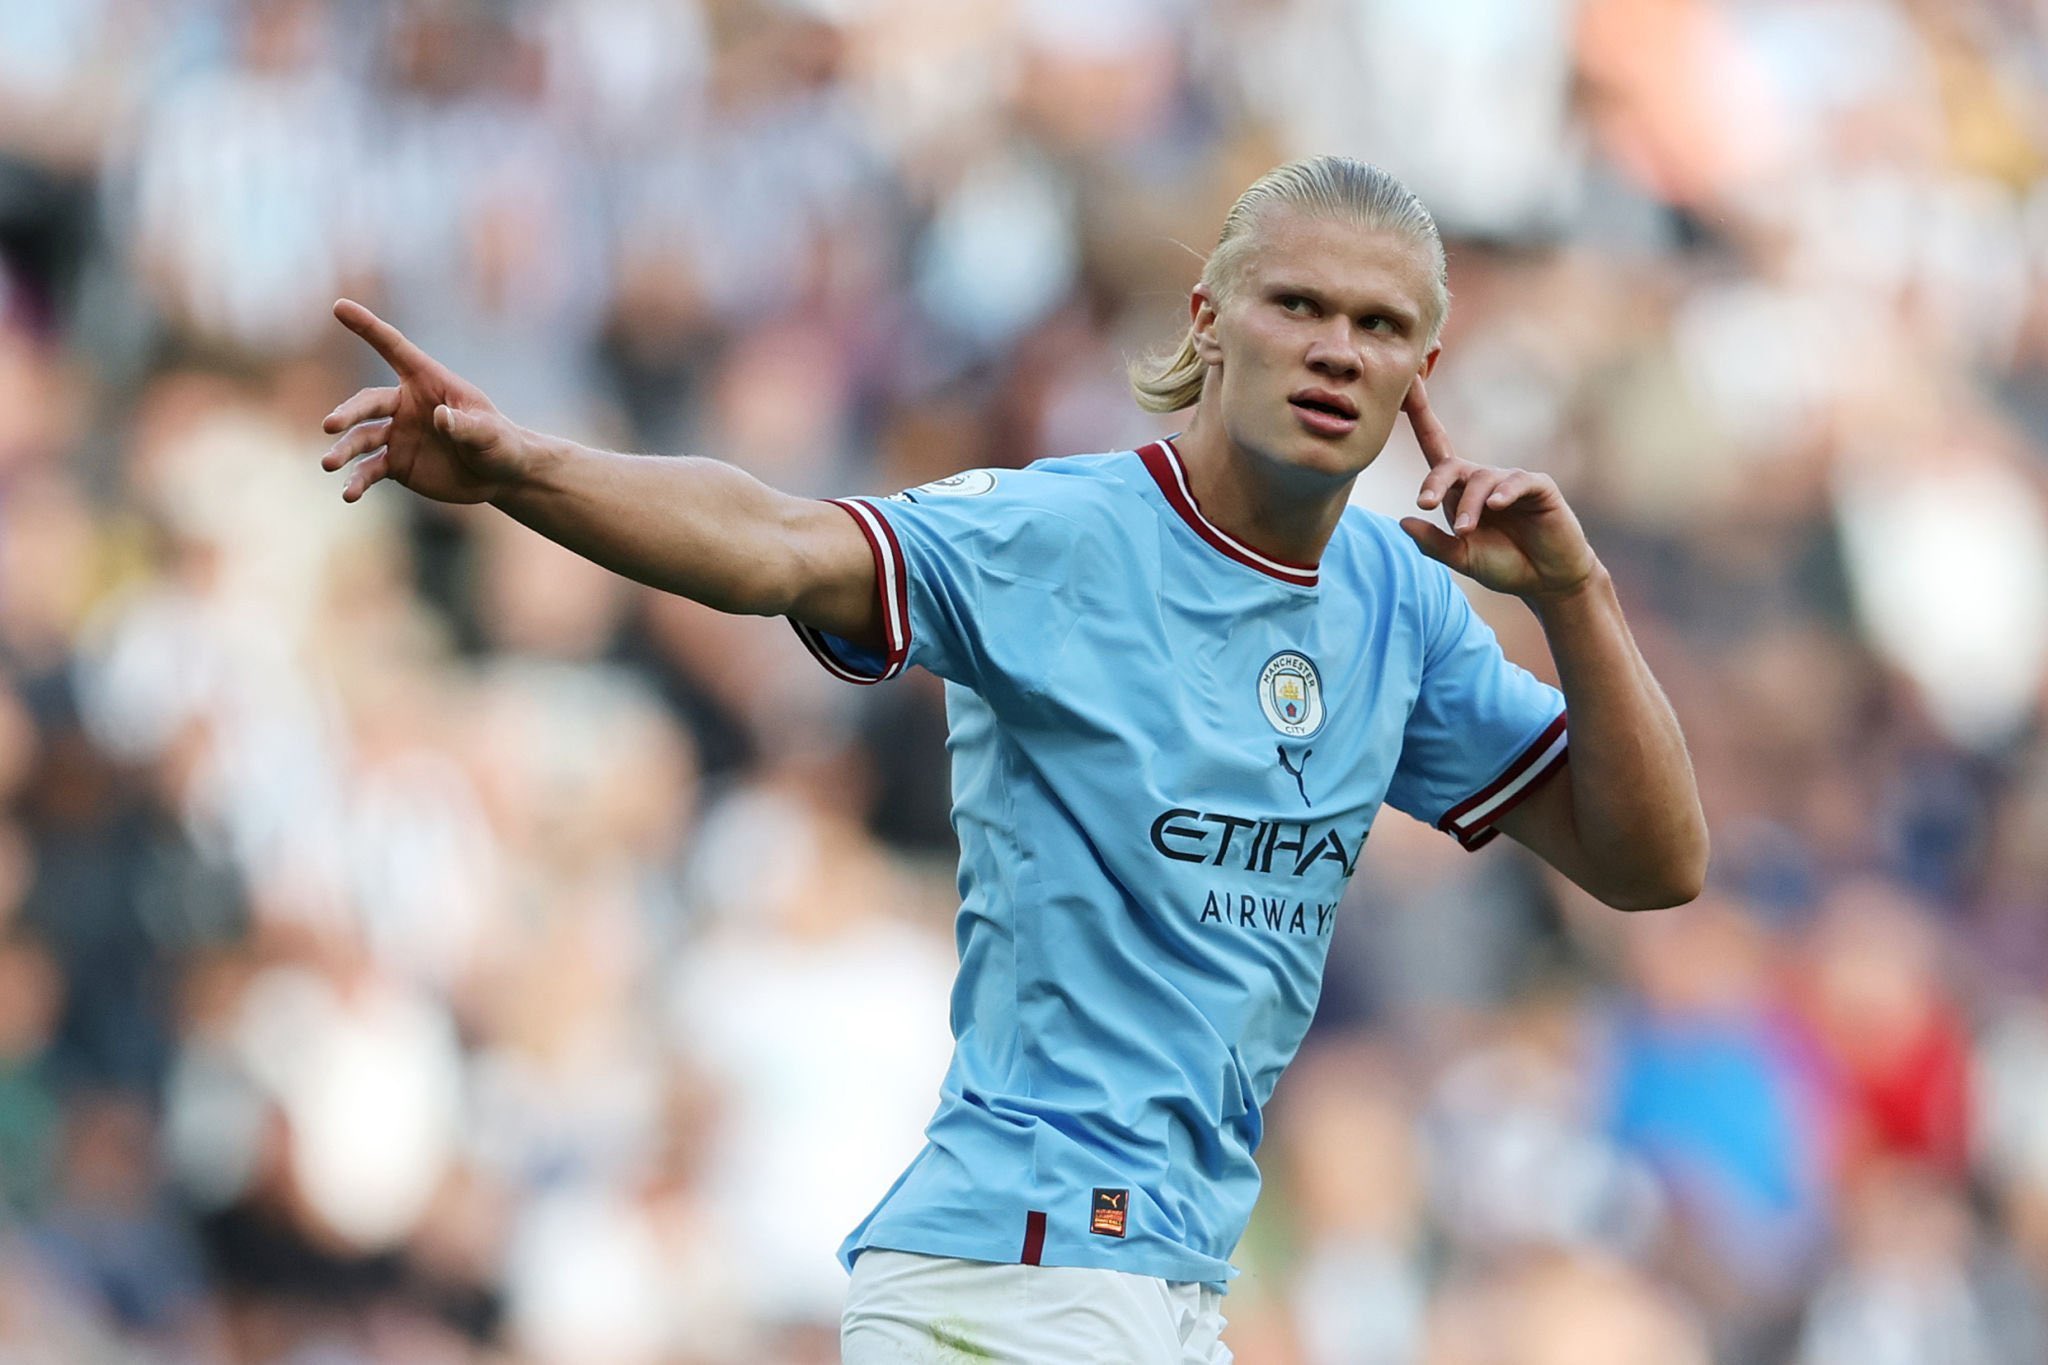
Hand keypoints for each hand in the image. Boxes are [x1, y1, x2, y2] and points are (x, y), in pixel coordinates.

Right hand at [320, 299, 527, 504]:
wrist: (499, 475)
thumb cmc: (499, 442)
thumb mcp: (490, 433)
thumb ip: (466, 425)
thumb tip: (441, 417)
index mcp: (427, 382)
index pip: (394, 349)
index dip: (368, 328)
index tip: (339, 307)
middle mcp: (404, 405)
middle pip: (368, 403)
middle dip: (348, 413)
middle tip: (331, 425)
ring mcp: (397, 435)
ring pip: (361, 438)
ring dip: (344, 450)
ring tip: (328, 464)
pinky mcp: (395, 464)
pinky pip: (370, 470)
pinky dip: (358, 480)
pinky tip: (350, 494)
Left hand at [1397, 379, 1596, 600]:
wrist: (1546, 581)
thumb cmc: (1504, 564)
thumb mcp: (1462, 559)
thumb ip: (1434, 543)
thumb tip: (1403, 522)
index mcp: (1460, 492)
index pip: (1435, 447)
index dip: (1421, 415)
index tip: (1406, 385)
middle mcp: (1483, 480)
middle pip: (1451, 466)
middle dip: (1435, 482)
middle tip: (1426, 504)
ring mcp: (1511, 481)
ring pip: (1482, 480)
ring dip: (1470, 506)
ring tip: (1466, 531)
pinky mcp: (1539, 487)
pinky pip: (1518, 481)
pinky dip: (1504, 492)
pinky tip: (1495, 505)